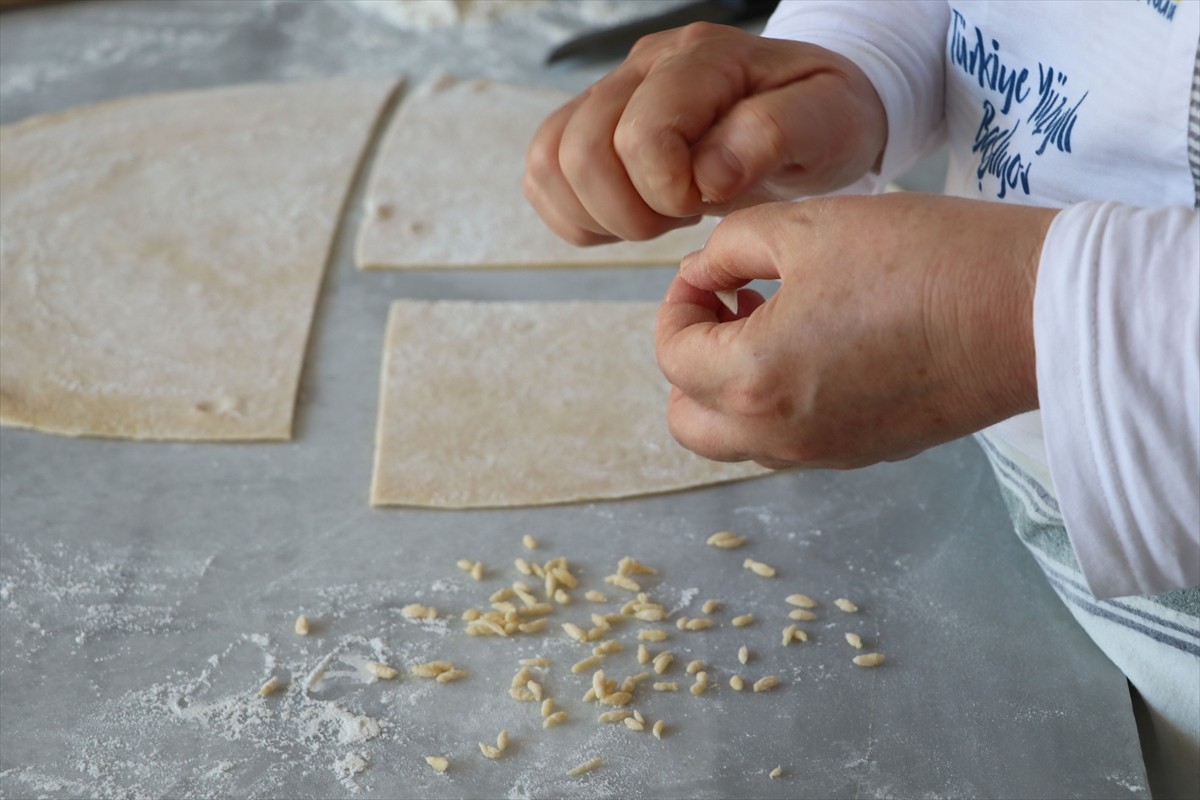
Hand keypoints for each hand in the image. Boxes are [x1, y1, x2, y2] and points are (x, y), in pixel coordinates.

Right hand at [523, 23, 886, 244]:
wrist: (807, 115)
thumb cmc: (821, 119)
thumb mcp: (828, 123)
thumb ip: (771, 136)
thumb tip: (708, 172)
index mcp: (704, 59)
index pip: (641, 134)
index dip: (667, 190)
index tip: (708, 201)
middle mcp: (644, 67)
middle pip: (581, 152)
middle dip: (630, 211)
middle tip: (681, 217)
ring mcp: (609, 94)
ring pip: (549, 163)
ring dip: (598, 214)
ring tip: (658, 216)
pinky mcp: (586, 126)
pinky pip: (542, 178)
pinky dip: (577, 216)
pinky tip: (631, 215)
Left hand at [654, 193, 1058, 468]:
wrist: (1030, 309)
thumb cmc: (921, 258)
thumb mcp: (804, 225)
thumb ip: (726, 249)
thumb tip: (700, 275)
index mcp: (753, 380)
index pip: (670, 356)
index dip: (677, 304)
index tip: (708, 273)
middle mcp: (779, 436)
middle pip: (688, 420)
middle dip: (691, 360)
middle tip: (729, 307)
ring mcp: (823, 454)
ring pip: (736, 439)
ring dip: (730, 387)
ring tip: (775, 321)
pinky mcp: (864, 452)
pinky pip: (789, 441)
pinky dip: (777, 404)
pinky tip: (818, 344)